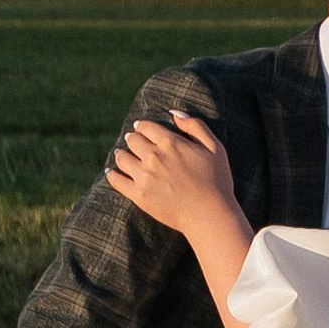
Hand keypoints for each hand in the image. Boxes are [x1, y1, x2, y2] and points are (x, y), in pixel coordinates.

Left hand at [106, 109, 234, 234]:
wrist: (210, 214)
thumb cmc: (217, 180)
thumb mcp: (214, 147)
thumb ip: (195, 126)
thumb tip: (173, 113)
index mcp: (171, 143)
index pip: (146, 127)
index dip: (143, 126)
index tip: (141, 128)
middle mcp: (154, 157)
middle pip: (133, 140)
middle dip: (133, 139)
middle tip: (133, 141)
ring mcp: (144, 177)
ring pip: (122, 158)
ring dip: (122, 154)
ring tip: (123, 155)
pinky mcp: (139, 196)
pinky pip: (117, 181)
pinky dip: (112, 174)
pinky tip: (111, 172)